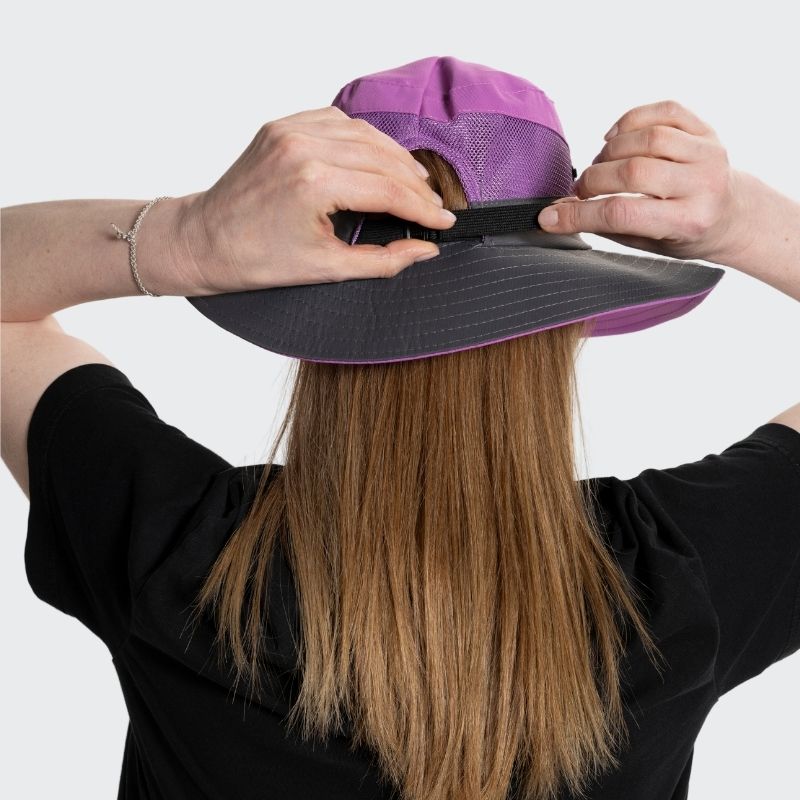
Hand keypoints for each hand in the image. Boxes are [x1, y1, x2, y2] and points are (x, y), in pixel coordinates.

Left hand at [174, 106, 455, 294]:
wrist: (203, 240)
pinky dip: (364, 139)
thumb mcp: (325, 268)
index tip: (444, 221)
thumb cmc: (255, 260)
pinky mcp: (281, 126)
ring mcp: (290, 130)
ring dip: (394, 158)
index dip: (422, 208)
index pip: (387, 189)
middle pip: (381, 158)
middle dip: (415, 184)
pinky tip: (377, 158)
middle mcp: (303, 146)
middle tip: (434, 207)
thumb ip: (382, 260)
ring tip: (415, 183)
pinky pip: (337, 122)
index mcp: (313, 183)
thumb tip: (425, 250)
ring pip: (364, 134)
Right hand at [537, 100, 751, 264]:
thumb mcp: (647, 242)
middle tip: (580, 191)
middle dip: (593, 181)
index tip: (549, 217)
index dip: (579, 214)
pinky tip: (616, 139)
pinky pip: (662, 111)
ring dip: (609, 153)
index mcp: (688, 222)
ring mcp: (707, 152)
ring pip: (644, 139)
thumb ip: (606, 225)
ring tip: (601, 167)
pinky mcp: (706, 130)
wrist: (733, 215)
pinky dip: (630, 122)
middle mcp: (703, 184)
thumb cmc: (685, 234)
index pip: (621, 213)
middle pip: (632, 172)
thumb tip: (558, 214)